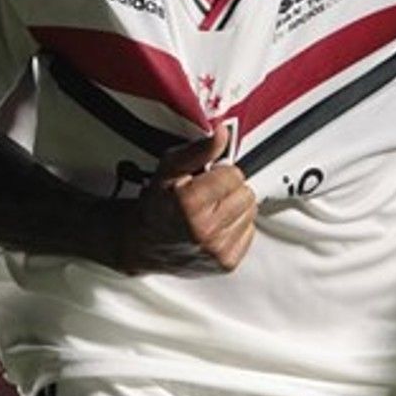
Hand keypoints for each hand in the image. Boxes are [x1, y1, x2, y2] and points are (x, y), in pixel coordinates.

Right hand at [114, 124, 256, 275]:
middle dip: (228, 190)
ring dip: (233, 209)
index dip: (219, 172)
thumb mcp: (170, 168)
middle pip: (246, 194)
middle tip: (206, 196)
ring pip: (250, 212)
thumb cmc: (157, 205)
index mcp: (189, 204)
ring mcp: (217, 249)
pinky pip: (249, 232)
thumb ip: (200, 149)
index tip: (204, 179)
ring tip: (210, 212)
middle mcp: (205, 231)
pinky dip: (235, 227)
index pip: (234, 175)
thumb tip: (222, 133)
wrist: (144, 242)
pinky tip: (215, 227)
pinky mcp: (226, 262)